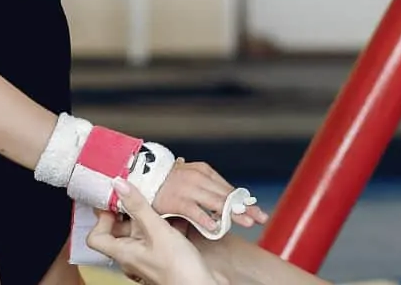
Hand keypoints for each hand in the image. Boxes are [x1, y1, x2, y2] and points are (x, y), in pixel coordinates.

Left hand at [88, 178, 221, 284]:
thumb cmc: (180, 271)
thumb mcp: (158, 231)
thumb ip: (138, 207)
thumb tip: (119, 186)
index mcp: (124, 253)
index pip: (96, 236)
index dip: (101, 218)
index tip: (113, 200)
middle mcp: (133, 257)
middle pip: (119, 230)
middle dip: (128, 211)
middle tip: (138, 194)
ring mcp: (148, 257)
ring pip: (140, 231)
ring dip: (148, 215)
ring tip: (158, 202)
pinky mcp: (163, 256)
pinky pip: (157, 236)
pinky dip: (163, 224)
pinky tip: (176, 216)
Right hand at [153, 158, 268, 233]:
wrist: (141, 176)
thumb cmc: (168, 181)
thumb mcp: (190, 179)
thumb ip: (207, 188)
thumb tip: (228, 200)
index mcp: (203, 171)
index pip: (228, 188)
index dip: (243, 201)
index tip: (256, 210)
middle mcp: (198, 178)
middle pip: (226, 196)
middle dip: (244, 208)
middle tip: (260, 217)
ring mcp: (187, 188)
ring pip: (215, 203)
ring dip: (232, 214)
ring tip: (247, 223)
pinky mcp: (176, 199)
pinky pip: (194, 211)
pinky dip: (206, 219)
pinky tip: (215, 228)